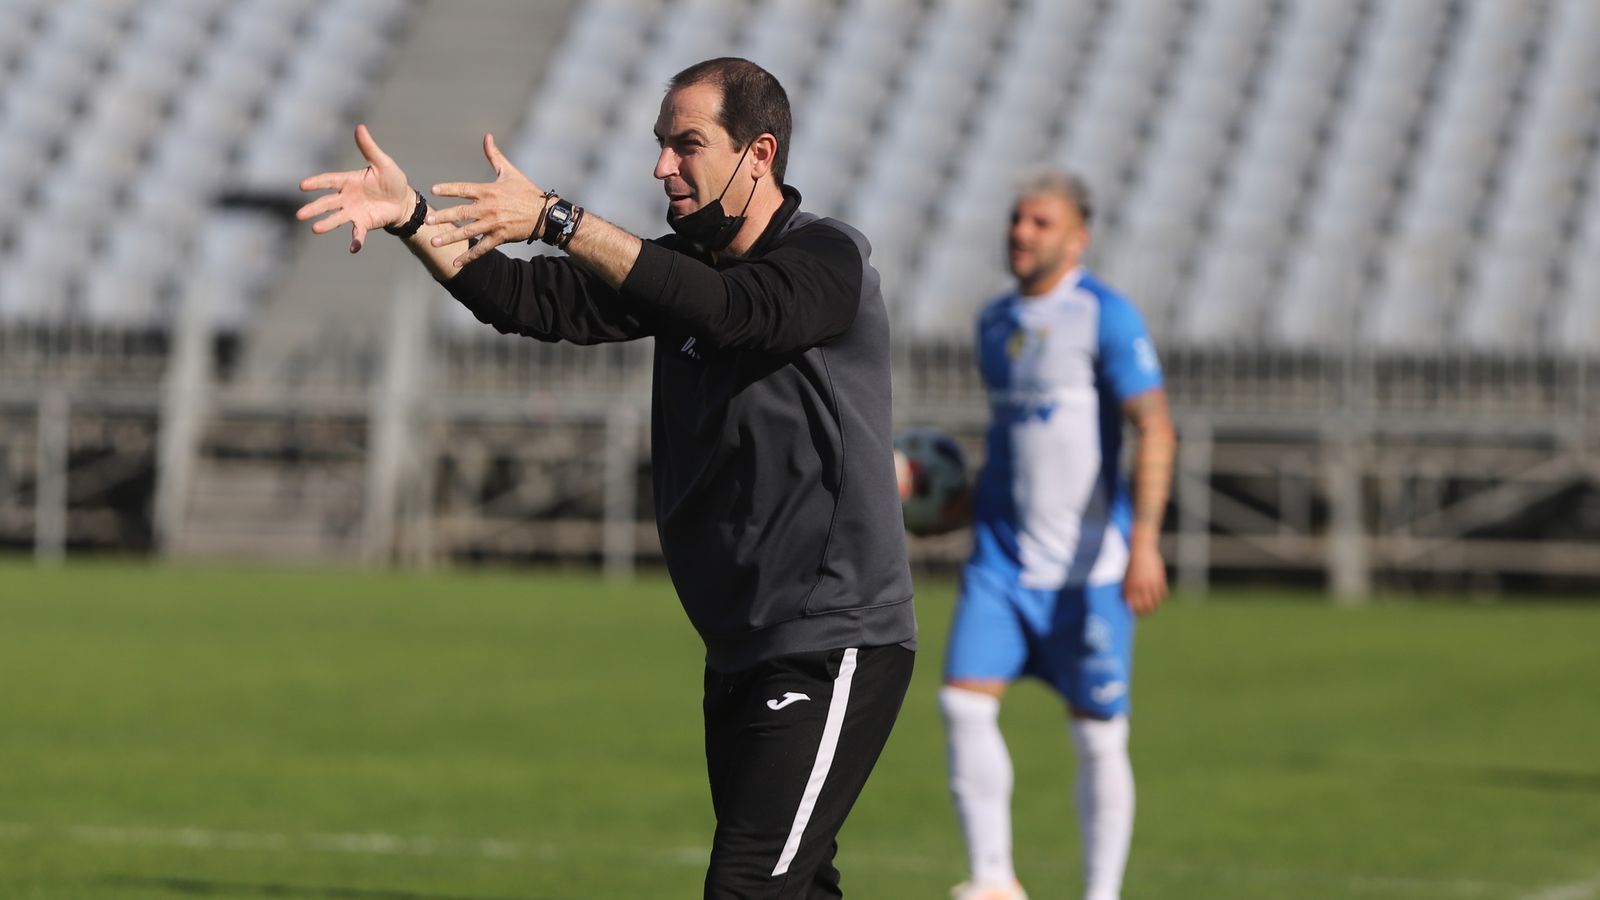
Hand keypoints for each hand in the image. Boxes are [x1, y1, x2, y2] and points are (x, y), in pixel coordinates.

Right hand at [296, 124, 412, 252]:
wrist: (404, 200)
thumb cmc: (392, 179)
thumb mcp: (382, 163)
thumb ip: (369, 148)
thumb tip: (360, 127)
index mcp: (348, 180)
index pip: (329, 181)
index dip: (316, 183)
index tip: (302, 185)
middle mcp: (347, 197)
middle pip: (327, 203)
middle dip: (314, 208)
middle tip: (300, 215)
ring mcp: (354, 211)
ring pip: (337, 218)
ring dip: (327, 224)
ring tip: (315, 229)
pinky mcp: (364, 223)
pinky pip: (358, 233)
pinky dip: (356, 241)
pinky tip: (353, 249)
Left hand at [428, 133, 547, 268]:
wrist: (545, 214)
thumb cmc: (526, 191)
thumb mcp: (510, 172)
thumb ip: (494, 155)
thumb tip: (486, 136)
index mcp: (488, 190)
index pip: (464, 188)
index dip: (448, 189)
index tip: (433, 190)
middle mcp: (489, 207)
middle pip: (461, 212)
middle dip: (443, 217)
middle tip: (427, 221)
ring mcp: (494, 224)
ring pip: (468, 232)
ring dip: (451, 238)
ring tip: (434, 243)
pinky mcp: (500, 237)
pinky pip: (482, 248)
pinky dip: (470, 257)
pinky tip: (456, 263)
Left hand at [1123, 542, 1167, 615]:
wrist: (1141, 548)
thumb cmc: (1131, 562)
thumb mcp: (1125, 576)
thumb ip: (1126, 589)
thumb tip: (1127, 602)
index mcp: (1130, 587)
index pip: (1135, 607)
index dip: (1137, 612)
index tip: (1138, 614)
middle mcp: (1141, 587)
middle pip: (1146, 607)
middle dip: (1147, 612)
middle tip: (1148, 612)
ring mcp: (1151, 583)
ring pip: (1156, 601)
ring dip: (1155, 605)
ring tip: (1154, 606)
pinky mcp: (1160, 579)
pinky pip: (1163, 593)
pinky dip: (1161, 596)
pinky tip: (1159, 596)